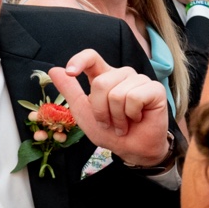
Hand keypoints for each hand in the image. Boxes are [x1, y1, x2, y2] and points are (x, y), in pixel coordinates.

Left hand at [50, 50, 171, 167]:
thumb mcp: (84, 113)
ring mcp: (139, 81)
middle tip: (109, 122)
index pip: (92, 57)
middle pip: (101, 82)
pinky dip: (132, 114)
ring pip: (117, 93)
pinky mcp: (155, 89)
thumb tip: (54, 70)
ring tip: (123, 123)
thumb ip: (71, 91)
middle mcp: (122, 75)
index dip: (80, 60)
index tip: (71, 73)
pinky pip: (135, 97)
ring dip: (117, 116)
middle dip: (101, 110)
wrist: (133, 150)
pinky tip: (137, 119)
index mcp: (104, 77)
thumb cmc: (110, 132)